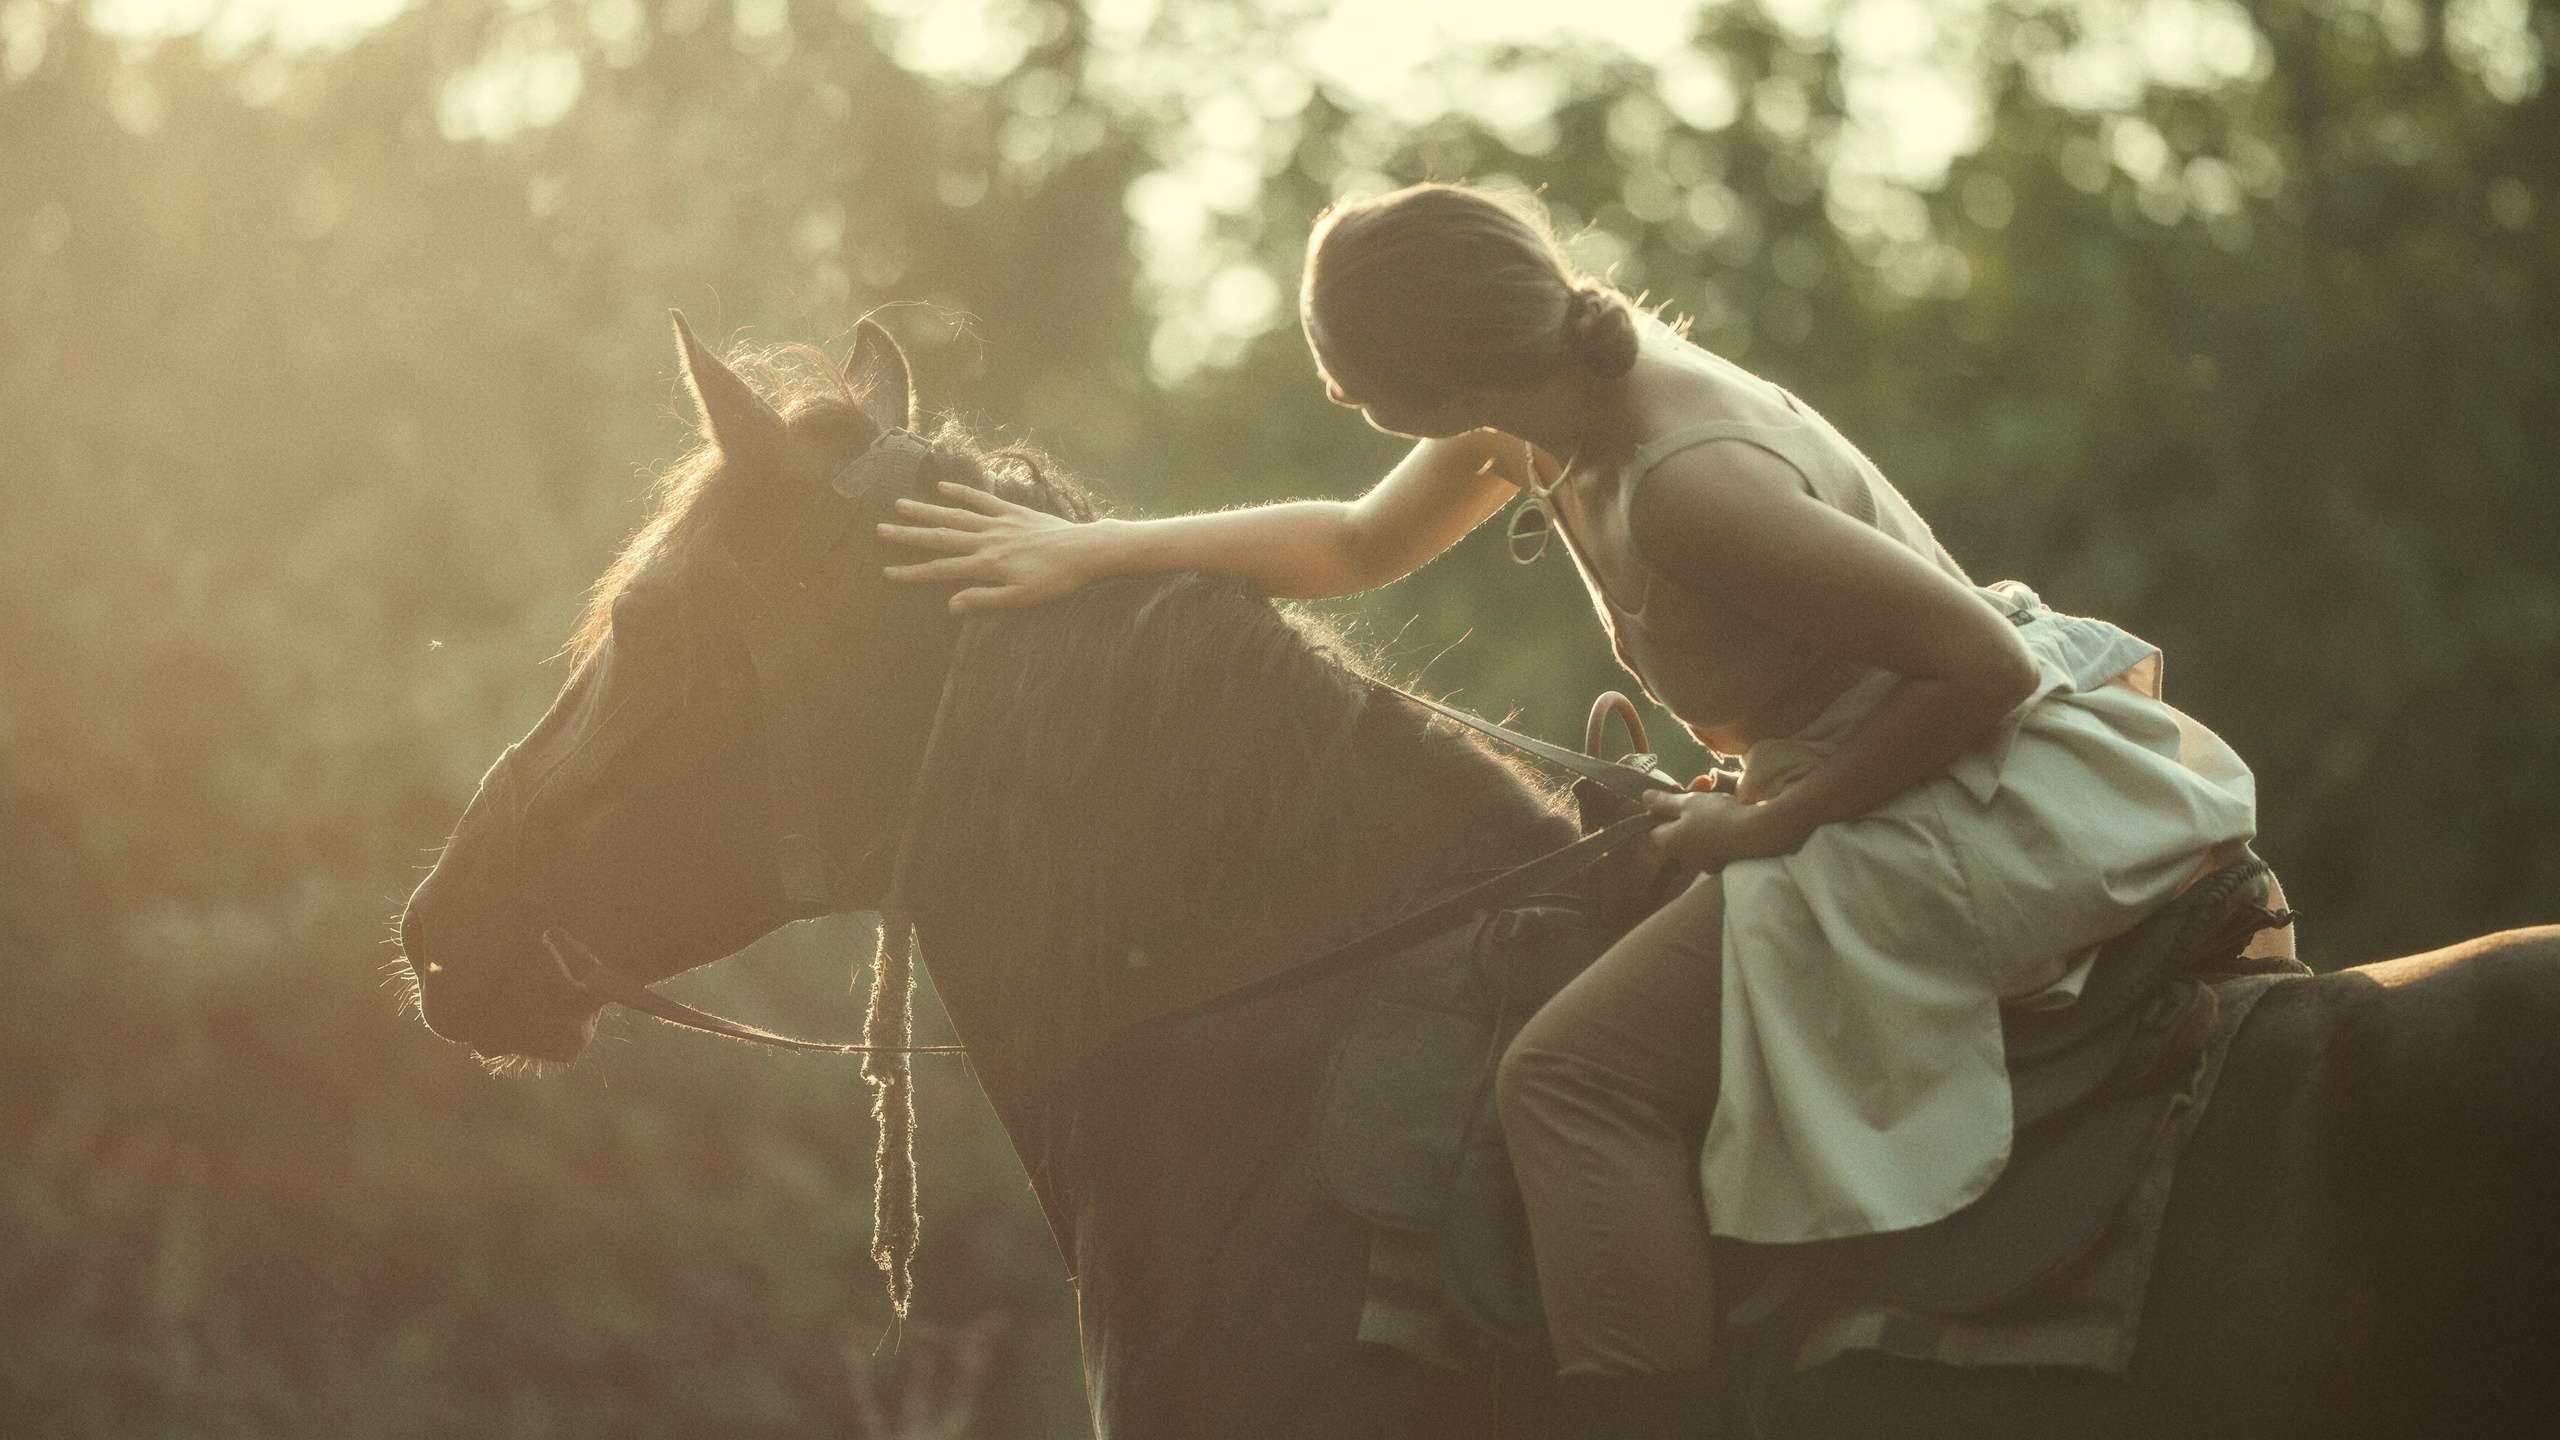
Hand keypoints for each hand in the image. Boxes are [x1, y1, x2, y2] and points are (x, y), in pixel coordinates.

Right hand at [877, 482, 1100, 611]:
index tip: (887, 572)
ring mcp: (999, 523)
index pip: (942, 569)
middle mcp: (988, 540)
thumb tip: (951, 605)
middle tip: (880, 529)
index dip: (913, 572)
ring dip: (927, 510)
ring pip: (956, 515)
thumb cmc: (1056, 580)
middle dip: (909, 535)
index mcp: (988, 564)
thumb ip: (986, 600)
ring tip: (901, 504)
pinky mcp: (1013, 511)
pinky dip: (962, 492)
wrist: (1086, 550)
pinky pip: (982, 499)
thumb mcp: (1023, 598)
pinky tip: (943, 487)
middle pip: (941, 537)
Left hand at [1641, 778, 1805, 872]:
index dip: (1662, 809)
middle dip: (1686, 808)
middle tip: (1701, 788)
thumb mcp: (1688, 802)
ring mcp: (1705, 862)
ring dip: (1702, 815)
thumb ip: (1664, 802)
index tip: (1676, 793)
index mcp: (1669, 843)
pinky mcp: (1724, 863)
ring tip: (1717, 796)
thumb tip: (1644, 798)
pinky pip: (1714, 842)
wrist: (1756, 835)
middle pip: (1677, 830)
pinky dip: (1717, 827)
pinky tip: (1729, 812)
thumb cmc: (1716, 816)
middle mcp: (1684, 857)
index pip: (1655, 827)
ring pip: (1697, 834)